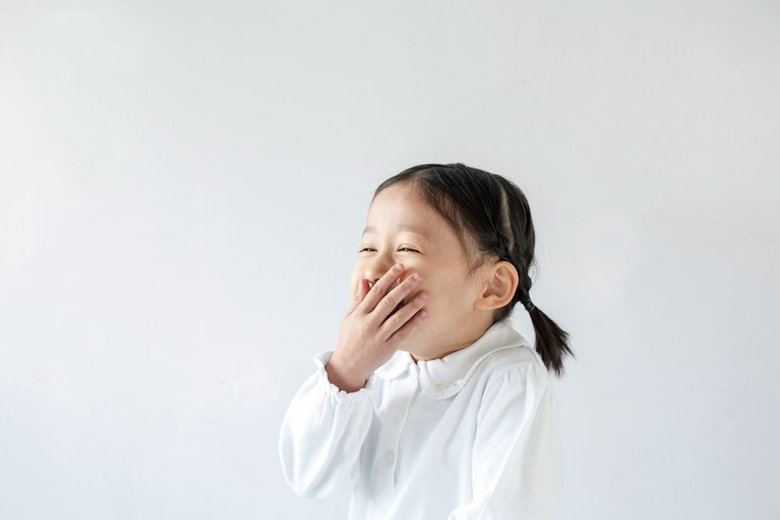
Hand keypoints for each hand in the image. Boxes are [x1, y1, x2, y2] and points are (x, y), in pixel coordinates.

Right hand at [327, 263, 429, 391]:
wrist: (348, 366)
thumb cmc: (349, 339)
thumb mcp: (349, 318)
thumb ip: (359, 299)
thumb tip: (366, 280)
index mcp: (359, 314)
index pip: (376, 292)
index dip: (388, 278)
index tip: (399, 267)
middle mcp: (369, 323)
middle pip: (389, 302)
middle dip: (404, 287)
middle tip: (417, 276)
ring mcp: (379, 336)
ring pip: (398, 317)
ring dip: (413, 304)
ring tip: (425, 294)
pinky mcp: (388, 348)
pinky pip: (403, 333)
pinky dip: (414, 323)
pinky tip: (424, 313)